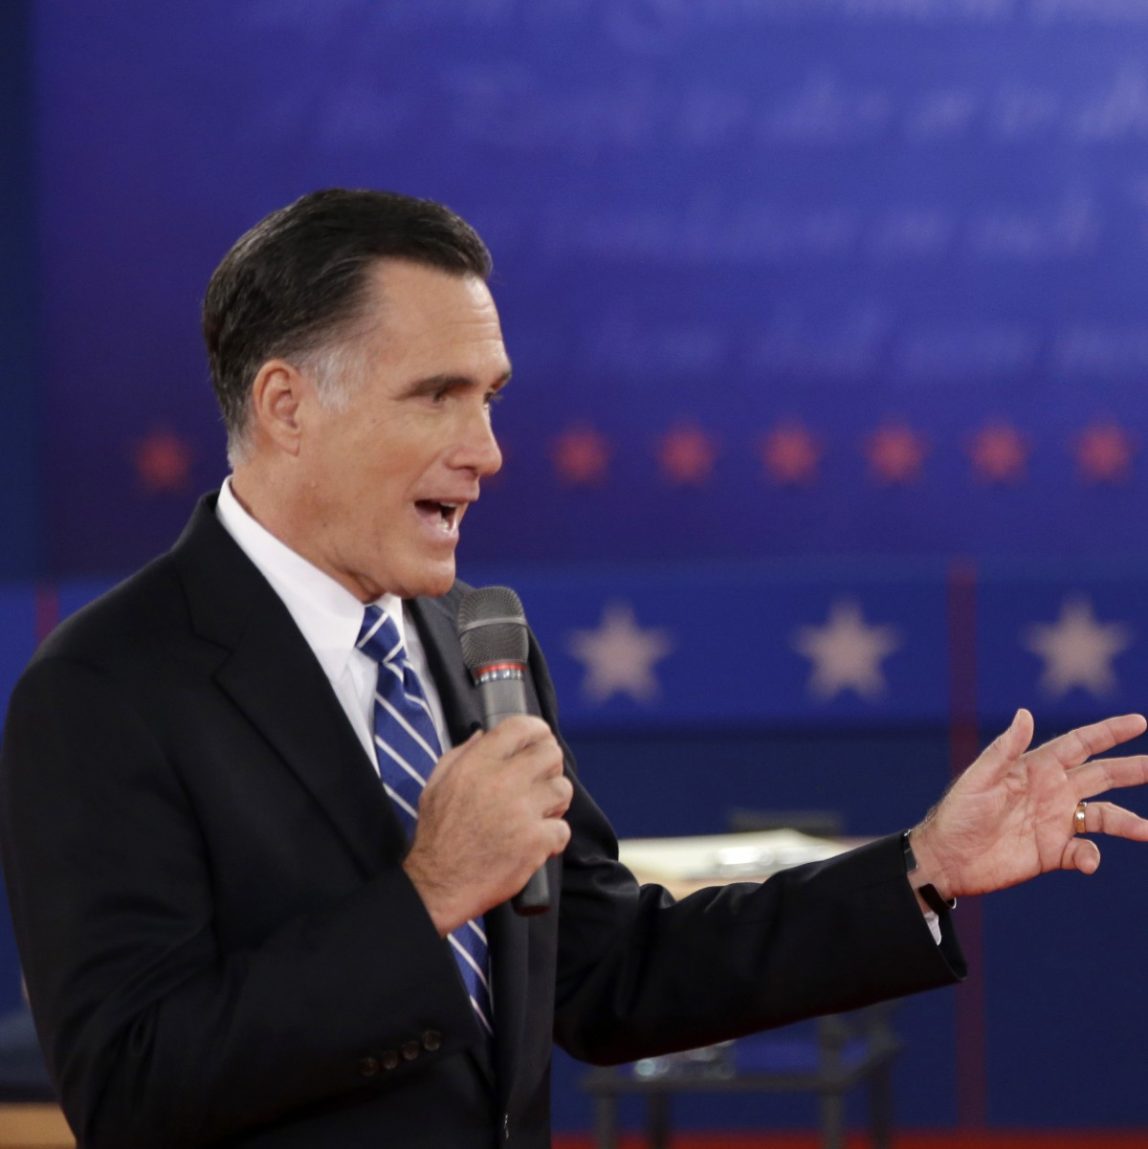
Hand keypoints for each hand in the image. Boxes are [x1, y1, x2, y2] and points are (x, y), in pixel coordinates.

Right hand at [402, 715, 572, 934]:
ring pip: (563, 789)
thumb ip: (462, 754)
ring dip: (555, 801)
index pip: (521, 727)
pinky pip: (563, 829)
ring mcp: (522, 811)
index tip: (539, 740)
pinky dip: (554, 837)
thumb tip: (484, 735)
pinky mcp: (535, 841)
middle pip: (551, 754)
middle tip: (541, 780)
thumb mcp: (437, 784)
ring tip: (540, 812)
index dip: (536, 730)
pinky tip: (538, 841)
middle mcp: (503, 781)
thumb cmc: (438, 835)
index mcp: (478, 763)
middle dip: (550, 765)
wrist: (439, 884)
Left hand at [910, 709, 1147, 901]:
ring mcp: (1055, 822)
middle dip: (1132, 770)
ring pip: (1103, 816)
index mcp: (1035, 767)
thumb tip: (1025, 713)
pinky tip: (1086, 861)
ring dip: (1128, 822)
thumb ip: (1004, 749)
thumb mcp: (979, 778)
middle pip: (1101, 775)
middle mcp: (1052, 791)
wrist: (947, 858)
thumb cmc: (958, 813)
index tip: (1139, 722)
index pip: (1079, 744)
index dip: (1109, 732)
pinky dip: (1091, 857)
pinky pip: (1084, 852)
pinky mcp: (1053, 852)